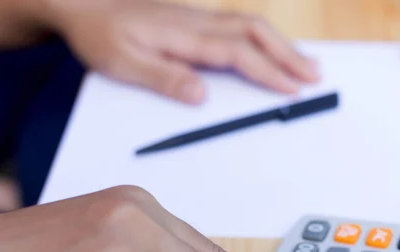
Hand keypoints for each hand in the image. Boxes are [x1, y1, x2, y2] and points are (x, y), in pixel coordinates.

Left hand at [46, 0, 319, 102]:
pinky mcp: (196, 20)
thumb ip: (162, 78)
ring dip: (282, 44)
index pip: (237, 52)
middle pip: (255, 32)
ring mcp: (199, 18)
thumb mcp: (122, 63)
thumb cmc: (101, 36)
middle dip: (288, 54)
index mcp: (183, 35)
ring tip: (306, 63)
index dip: (268, 71)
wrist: (84, 6)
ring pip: (251, 25)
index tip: (292, 88)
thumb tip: (201, 95)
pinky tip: (272, 49)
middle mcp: (198, 22)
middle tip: (315, 75)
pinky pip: (241, 25)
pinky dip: (265, 38)